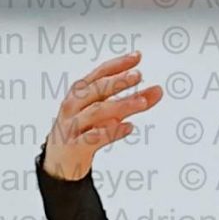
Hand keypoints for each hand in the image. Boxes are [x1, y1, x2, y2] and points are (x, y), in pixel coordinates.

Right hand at [41, 52, 165, 180]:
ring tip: (142, 102)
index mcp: (79, 93)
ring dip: (120, 105)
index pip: (99, 74)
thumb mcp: (107, 114)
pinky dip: (112, 131)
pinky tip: (129, 127)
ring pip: (96, 112)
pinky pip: (93, 138)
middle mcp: (73, 106)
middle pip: (95, 89)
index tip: (137, 57)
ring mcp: (72, 126)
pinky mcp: (74, 147)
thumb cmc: (83, 131)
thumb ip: (132, 102)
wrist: (60, 162)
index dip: (117, 64)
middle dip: (117, 81)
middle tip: (138, 75)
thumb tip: (158, 91)